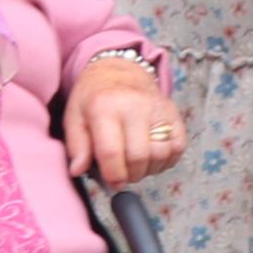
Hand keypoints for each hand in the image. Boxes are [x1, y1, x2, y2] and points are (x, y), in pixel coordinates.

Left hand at [64, 57, 183, 187]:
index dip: (113, 175)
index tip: (113, 182)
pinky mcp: (173, 113)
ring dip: (149, 169)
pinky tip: (152, 157)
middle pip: (139, 157)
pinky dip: (167, 159)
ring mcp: (157, 108)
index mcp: (104, 107)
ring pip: (161, 154)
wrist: (120, 70)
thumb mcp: (74, 116)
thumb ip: (77, 146)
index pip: (112, 151)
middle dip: (131, 175)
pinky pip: (178, 147)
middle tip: (123, 174)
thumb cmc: (94, 97)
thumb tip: (77, 170)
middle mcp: (134, 106)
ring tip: (136, 165)